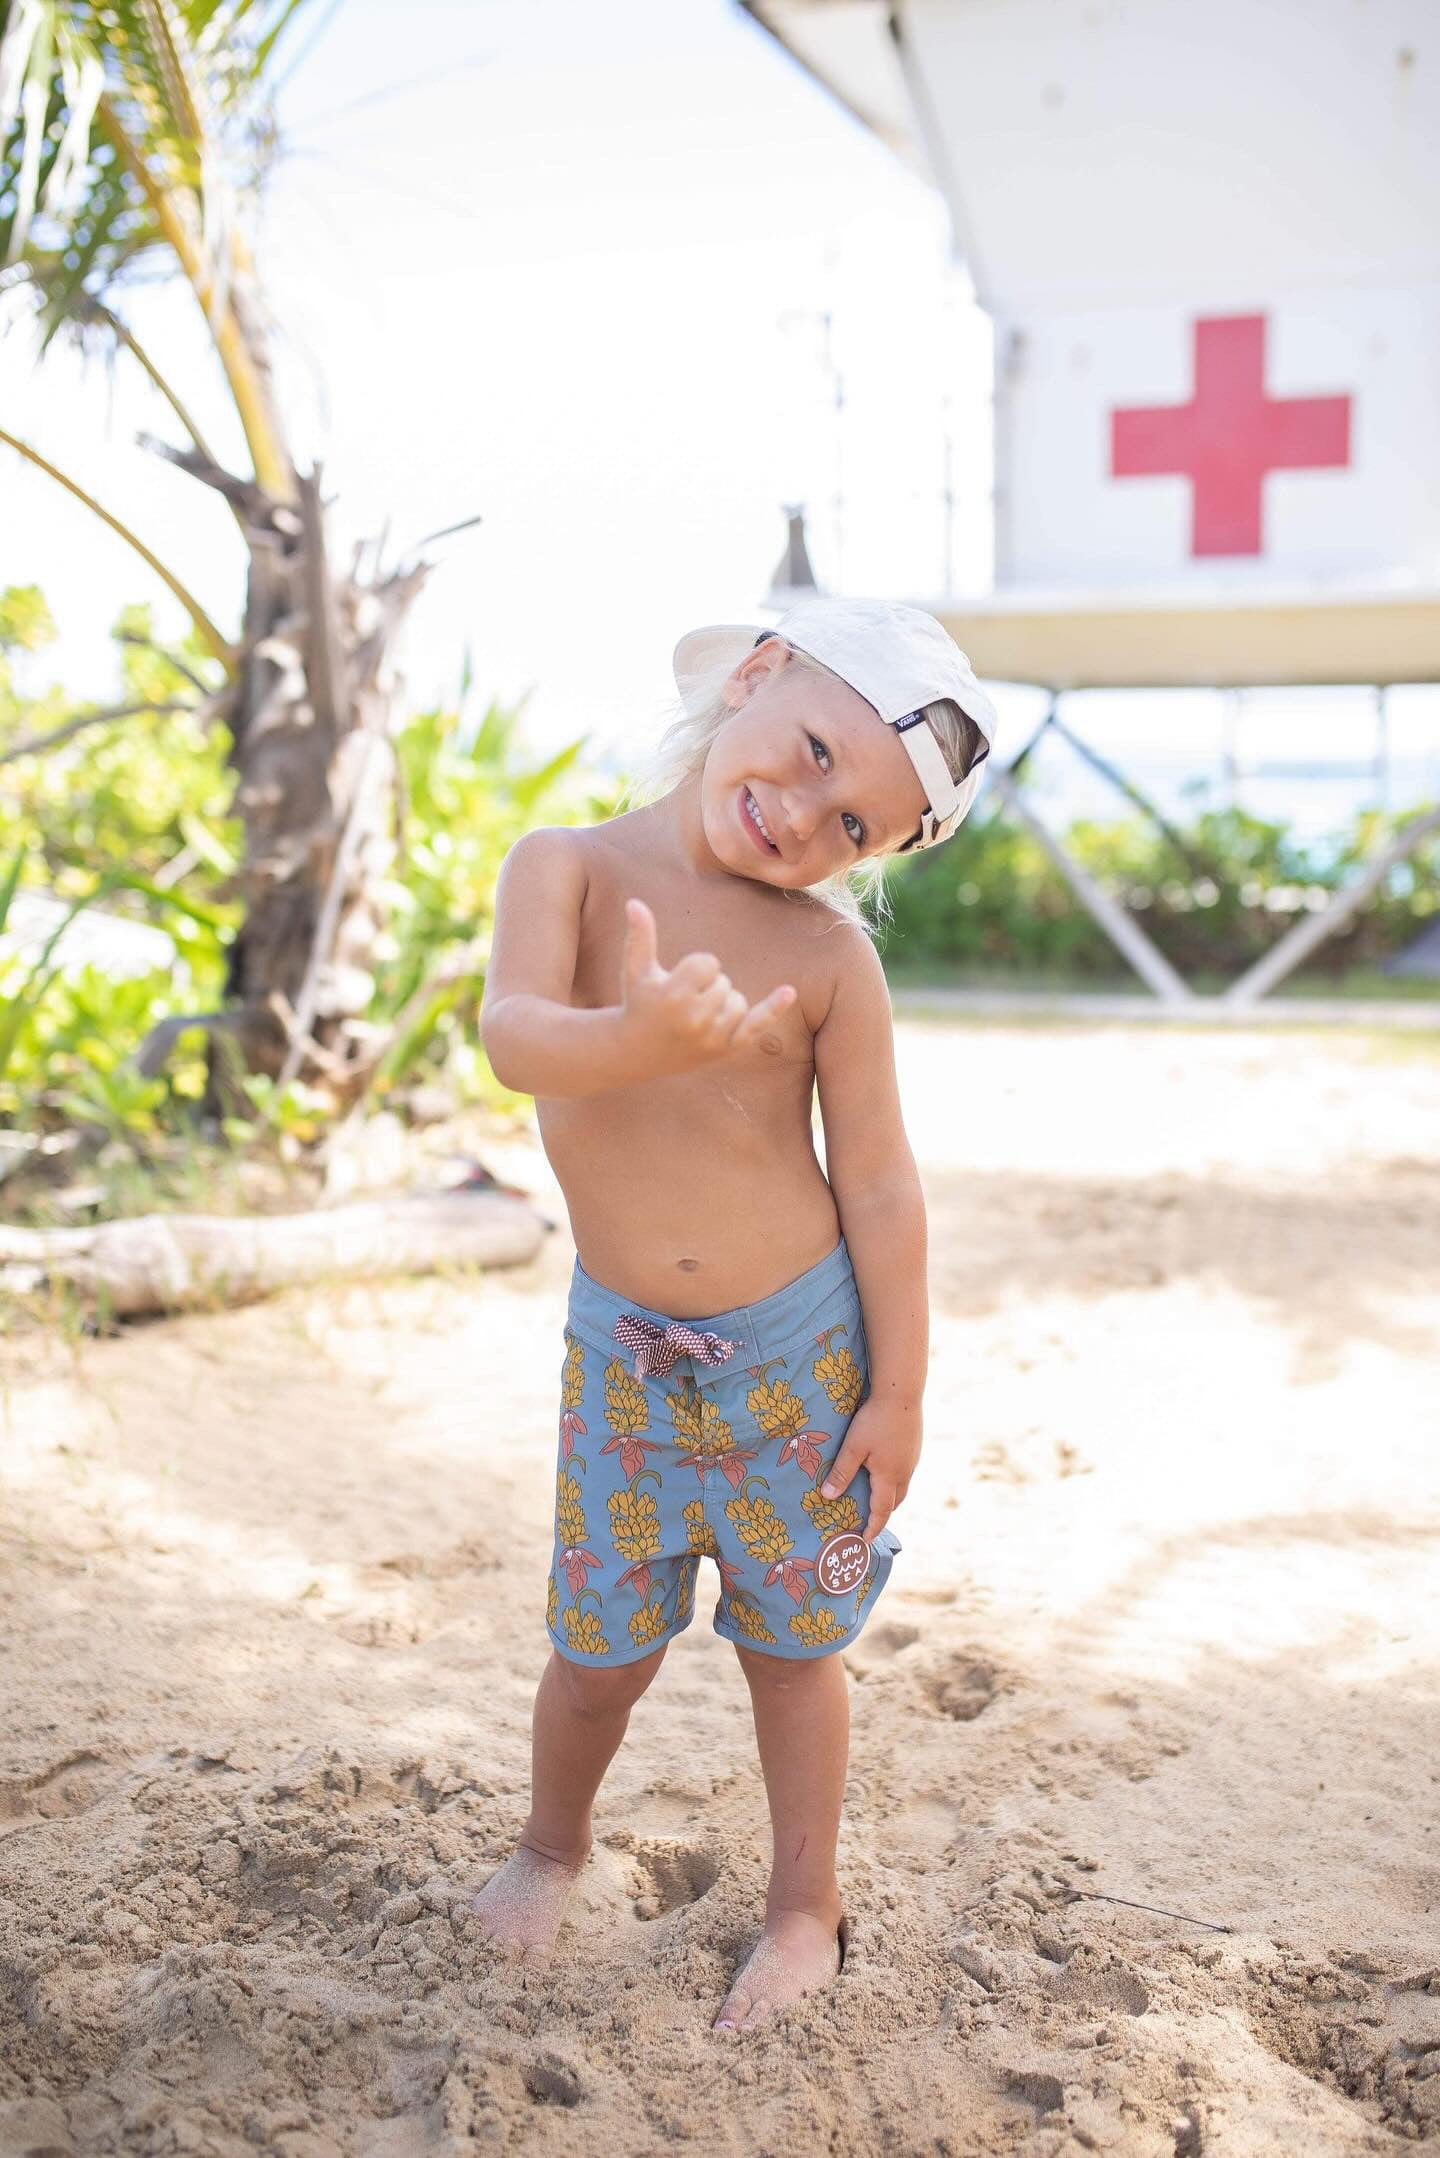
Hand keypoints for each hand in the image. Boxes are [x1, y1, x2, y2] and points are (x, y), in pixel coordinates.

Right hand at [619, 898, 795, 1075]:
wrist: (638, 1053)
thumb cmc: (638, 1004)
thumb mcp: (635, 970)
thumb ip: (639, 936)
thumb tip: (635, 902)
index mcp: (674, 996)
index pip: (708, 963)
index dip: (695, 968)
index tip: (677, 984)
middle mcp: (696, 1019)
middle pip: (723, 982)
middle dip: (707, 987)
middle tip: (684, 1003)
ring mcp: (713, 1037)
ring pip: (738, 1001)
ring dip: (722, 1002)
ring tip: (696, 1015)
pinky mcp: (725, 1050)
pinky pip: (756, 1025)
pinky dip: (774, 1009)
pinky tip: (789, 992)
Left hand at [820, 1398, 920, 1544]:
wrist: (901, 1392)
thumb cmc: (875, 1420)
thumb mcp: (854, 1447)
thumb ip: (841, 1472)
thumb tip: (828, 1497)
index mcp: (889, 1477)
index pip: (882, 1511)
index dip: (873, 1527)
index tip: (866, 1541)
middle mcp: (905, 1472)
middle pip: (895, 1501)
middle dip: (883, 1513)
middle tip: (868, 1520)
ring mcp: (912, 1459)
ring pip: (902, 1486)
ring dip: (890, 1495)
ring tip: (875, 1496)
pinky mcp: (914, 1446)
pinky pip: (904, 1471)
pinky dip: (894, 1479)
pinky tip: (884, 1468)